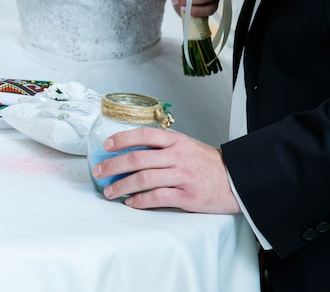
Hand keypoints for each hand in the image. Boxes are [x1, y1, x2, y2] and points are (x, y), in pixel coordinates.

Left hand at [91, 127, 240, 213]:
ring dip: (122, 186)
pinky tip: (130, 202)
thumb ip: (163, 147)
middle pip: (138, 159)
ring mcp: (182, 176)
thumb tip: (132, 150)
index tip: (106, 145)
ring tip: (109, 191)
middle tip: (99, 172)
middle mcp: (178, 156)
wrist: (238, 180)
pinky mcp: (187, 196)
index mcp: (177, 141)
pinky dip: (140, 201)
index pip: (144, 135)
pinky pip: (157, 197)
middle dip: (113, 166)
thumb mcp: (187, 146)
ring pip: (144, 179)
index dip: (122, 138)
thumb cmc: (208, 164)